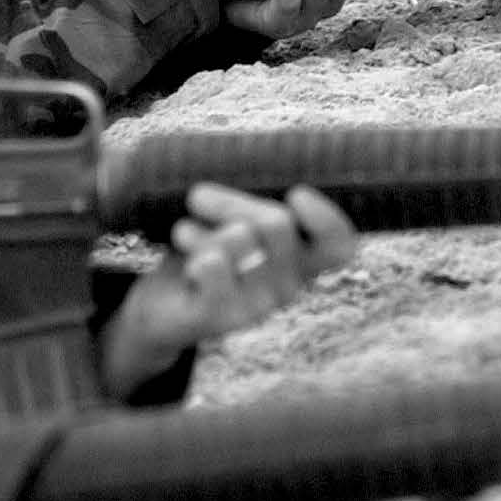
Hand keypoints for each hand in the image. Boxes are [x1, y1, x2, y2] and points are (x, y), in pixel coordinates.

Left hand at [99, 184, 359, 397]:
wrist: (162, 305)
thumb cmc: (204, 248)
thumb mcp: (230, 219)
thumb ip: (250, 203)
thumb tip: (248, 181)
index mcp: (301, 258)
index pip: (339, 245)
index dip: (329, 220)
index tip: (297, 193)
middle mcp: (289, 286)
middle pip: (278, 223)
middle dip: (231, 200)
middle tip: (199, 197)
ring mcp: (259, 306)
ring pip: (240, 238)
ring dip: (203, 225)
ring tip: (186, 236)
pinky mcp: (224, 318)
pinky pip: (213, 264)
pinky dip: (191, 245)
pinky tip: (184, 259)